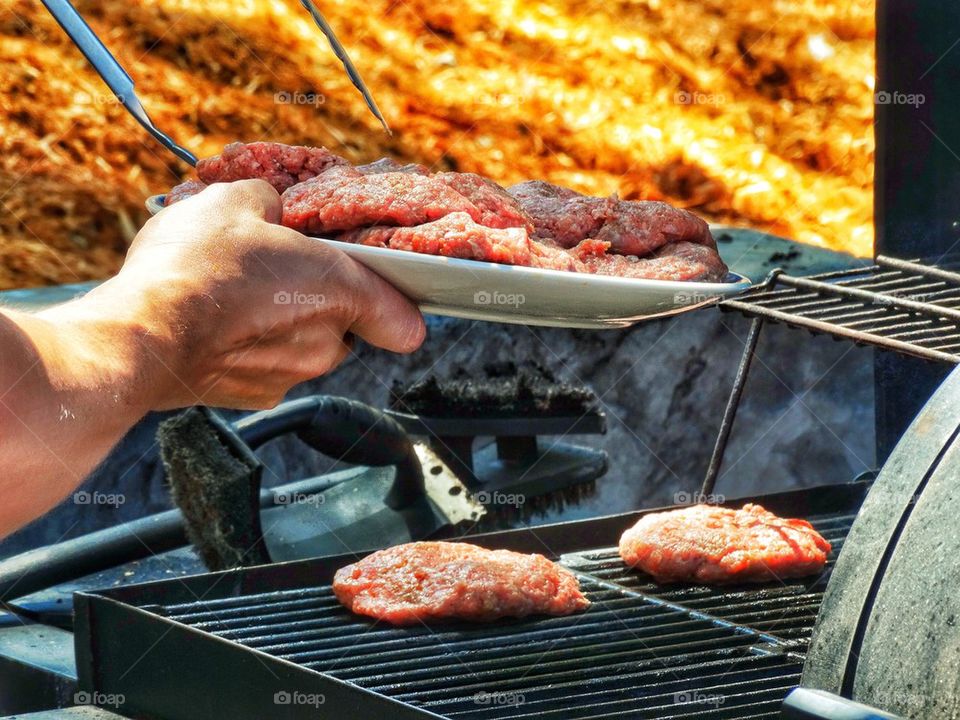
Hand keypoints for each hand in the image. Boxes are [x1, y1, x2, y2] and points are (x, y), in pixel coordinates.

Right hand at [62, 179, 425, 409]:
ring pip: (306, 345)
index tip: (383, 291)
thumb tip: (271, 209)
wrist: (139, 337)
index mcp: (339, 291)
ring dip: (284, 323)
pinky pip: (271, 366)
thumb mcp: (235, 202)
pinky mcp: (258, 397)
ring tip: (236, 295)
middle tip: (278, 271)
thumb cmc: (194, 267)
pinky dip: (254, 348)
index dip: (398, 303)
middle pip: (345, 322)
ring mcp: (294, 374)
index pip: (403, 317)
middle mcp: (327, 342)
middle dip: (319, 299)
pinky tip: (218, 324)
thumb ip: (270, 203)